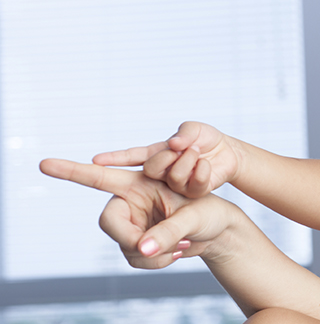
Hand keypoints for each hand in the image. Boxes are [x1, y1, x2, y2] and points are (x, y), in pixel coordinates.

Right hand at [40, 157, 238, 268]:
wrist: (221, 229)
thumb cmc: (211, 211)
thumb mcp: (194, 217)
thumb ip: (167, 232)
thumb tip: (140, 251)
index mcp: (140, 182)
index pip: (100, 177)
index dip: (71, 171)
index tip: (44, 163)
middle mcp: (131, 201)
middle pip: (109, 222)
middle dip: (133, 237)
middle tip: (154, 246)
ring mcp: (134, 223)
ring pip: (124, 247)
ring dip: (154, 254)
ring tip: (184, 244)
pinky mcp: (140, 243)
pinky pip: (135, 259)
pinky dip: (157, 262)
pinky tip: (179, 252)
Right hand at [92, 122, 240, 197]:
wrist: (229, 154)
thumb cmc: (205, 138)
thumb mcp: (194, 130)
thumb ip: (184, 133)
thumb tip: (174, 143)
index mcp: (154, 155)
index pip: (129, 158)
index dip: (108, 161)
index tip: (87, 161)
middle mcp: (161, 173)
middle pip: (151, 169)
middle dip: (165, 158)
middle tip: (179, 147)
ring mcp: (176, 185)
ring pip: (173, 176)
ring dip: (187, 160)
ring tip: (197, 150)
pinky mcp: (193, 194)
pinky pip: (194, 184)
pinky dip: (201, 170)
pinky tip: (205, 163)